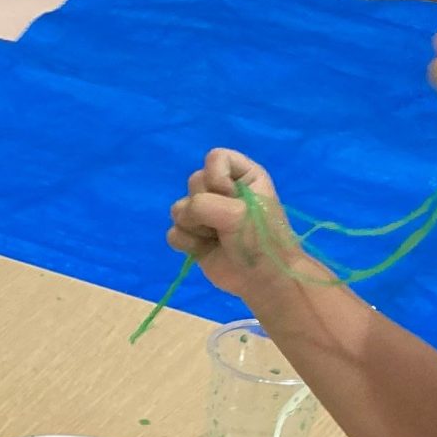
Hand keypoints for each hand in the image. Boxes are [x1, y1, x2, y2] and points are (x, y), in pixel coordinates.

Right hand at [167, 149, 302, 299]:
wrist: (262, 279)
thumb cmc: (260, 240)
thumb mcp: (239, 213)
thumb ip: (205, 204)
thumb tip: (182, 214)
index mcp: (241, 175)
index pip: (215, 157)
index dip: (216, 177)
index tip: (230, 196)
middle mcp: (222, 190)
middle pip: (194, 182)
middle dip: (206, 205)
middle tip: (227, 223)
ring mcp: (205, 214)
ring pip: (179, 208)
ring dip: (196, 226)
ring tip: (216, 238)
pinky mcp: (192, 237)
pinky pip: (173, 232)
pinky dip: (186, 243)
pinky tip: (204, 250)